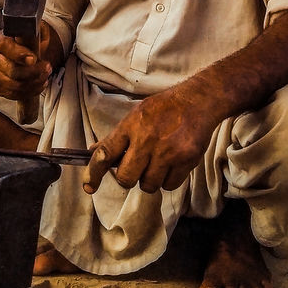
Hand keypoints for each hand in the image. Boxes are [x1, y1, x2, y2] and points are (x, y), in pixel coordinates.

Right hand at [0, 22, 54, 100]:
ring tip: (45, 77)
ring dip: (33, 84)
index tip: (34, 59)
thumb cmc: (29, 41)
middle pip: (12, 70)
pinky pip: (12, 94)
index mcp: (3, 40)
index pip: (7, 48)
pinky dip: (28, 92)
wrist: (23, 50)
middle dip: (33, 72)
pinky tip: (38, 85)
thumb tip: (37, 37)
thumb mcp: (36, 31)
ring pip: (13, 85)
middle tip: (47, 68)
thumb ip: (37, 33)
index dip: (20, 55)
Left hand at [82, 85, 219, 194]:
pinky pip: (169, 185)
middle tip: (137, 167)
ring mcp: (167, 151)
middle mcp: (147, 140)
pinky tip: (173, 163)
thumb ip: (117, 136)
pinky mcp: (186, 160)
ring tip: (159, 162)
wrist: (198, 101)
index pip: (105, 154)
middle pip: (126, 178)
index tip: (89, 186)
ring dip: (151, 179)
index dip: (93, 173)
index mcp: (132, 126)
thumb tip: (93, 151)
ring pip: (148, 185)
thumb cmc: (166, 108)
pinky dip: (169, 179)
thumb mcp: (137, 114)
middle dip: (129, 177)